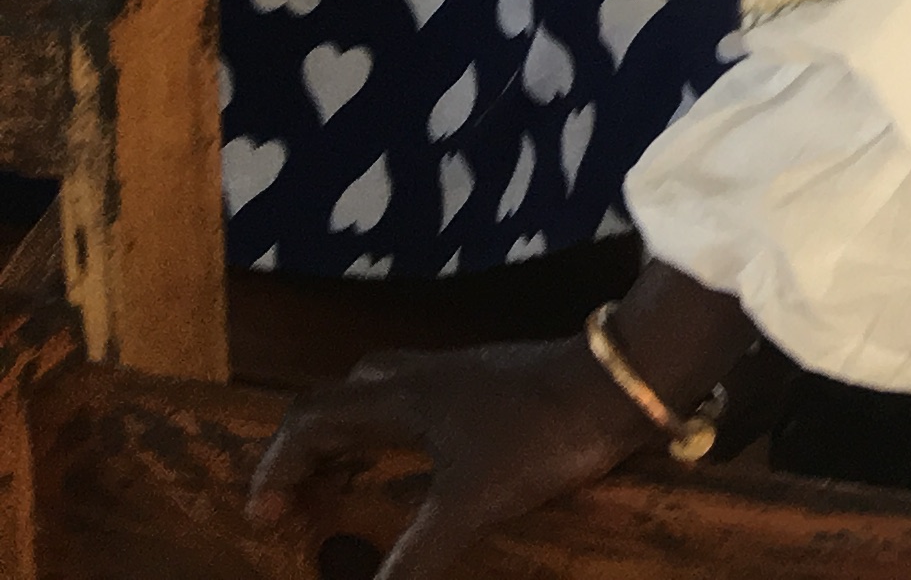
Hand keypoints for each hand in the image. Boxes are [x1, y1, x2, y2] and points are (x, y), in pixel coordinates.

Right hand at [247, 336, 662, 579]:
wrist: (622, 379)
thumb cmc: (539, 433)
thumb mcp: (471, 506)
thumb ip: (415, 559)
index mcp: (399, 399)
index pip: (310, 419)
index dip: (277, 466)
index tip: (266, 516)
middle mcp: (417, 377)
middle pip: (336, 402)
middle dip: (306, 452)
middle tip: (298, 505)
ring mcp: (455, 374)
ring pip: (376, 396)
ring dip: (348, 440)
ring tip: (342, 489)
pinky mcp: (487, 380)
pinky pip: (413, 401)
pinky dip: (390, 434)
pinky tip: (412, 469)